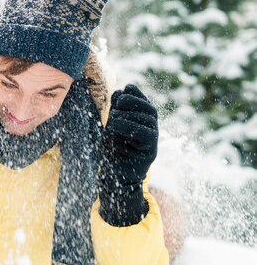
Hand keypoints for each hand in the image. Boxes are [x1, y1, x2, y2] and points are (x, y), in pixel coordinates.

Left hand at [99, 84, 157, 225]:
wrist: (114, 176)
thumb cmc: (112, 151)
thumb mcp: (111, 126)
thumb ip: (116, 110)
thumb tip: (120, 90)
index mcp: (143, 123)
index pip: (145, 103)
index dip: (137, 93)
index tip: (126, 87)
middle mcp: (151, 131)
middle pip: (150, 110)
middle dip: (135, 101)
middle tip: (119, 100)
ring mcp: (152, 141)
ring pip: (148, 120)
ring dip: (129, 114)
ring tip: (113, 117)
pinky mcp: (150, 151)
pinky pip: (146, 134)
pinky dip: (131, 126)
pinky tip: (116, 124)